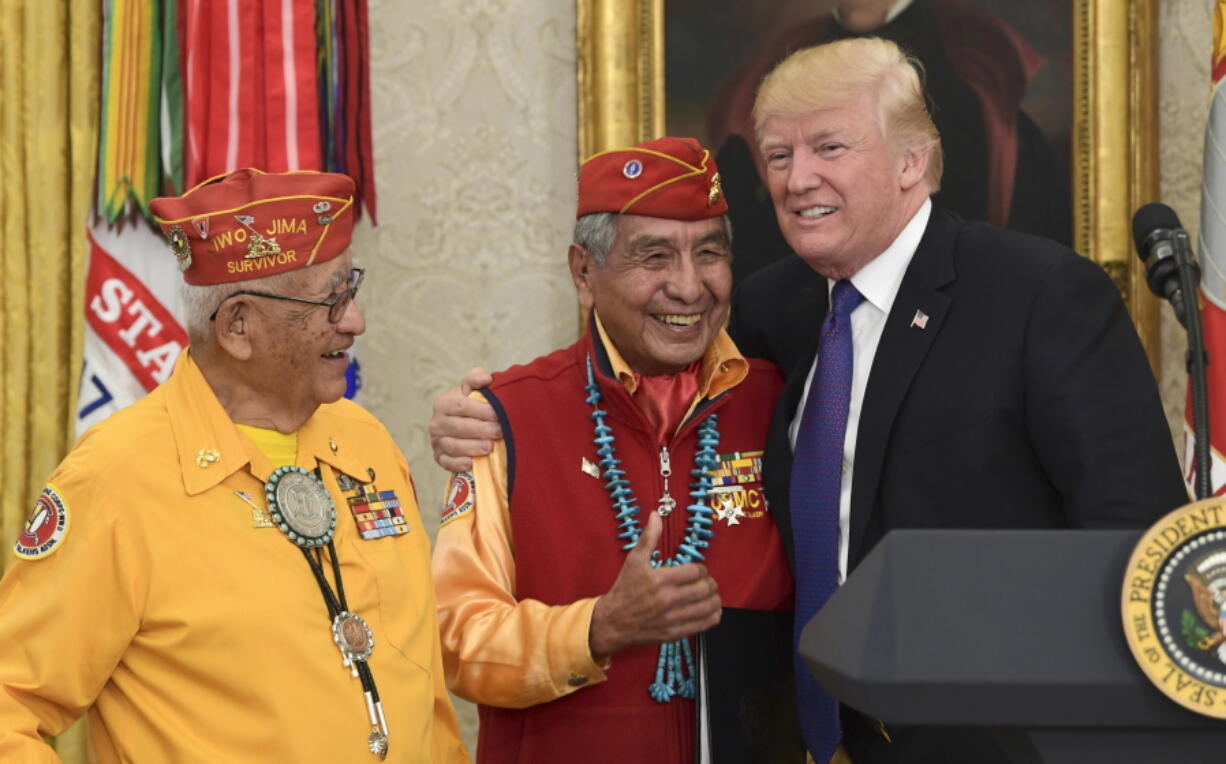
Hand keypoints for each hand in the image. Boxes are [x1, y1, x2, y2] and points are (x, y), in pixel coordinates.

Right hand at [429, 367, 501, 471]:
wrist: (463, 422)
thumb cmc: (472, 404)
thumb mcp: (472, 388)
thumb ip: (477, 378)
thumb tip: (486, 378)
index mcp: (444, 403)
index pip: (461, 406)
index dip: (480, 410)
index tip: (497, 414)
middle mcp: (436, 422)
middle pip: (458, 427)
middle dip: (480, 430)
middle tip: (499, 432)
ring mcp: (436, 441)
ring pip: (452, 446)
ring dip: (472, 447)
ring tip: (489, 447)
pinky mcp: (439, 457)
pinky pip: (445, 462)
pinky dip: (457, 463)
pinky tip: (470, 463)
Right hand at [588, 512, 721, 658]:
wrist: (613, 622)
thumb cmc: (624, 589)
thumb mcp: (634, 560)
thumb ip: (649, 537)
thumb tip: (656, 515)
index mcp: (660, 580)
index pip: (696, 571)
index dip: (701, 569)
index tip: (697, 570)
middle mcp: (668, 600)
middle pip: (705, 588)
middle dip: (709, 583)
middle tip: (705, 582)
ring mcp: (672, 619)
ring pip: (709, 607)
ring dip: (714, 599)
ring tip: (708, 594)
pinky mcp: (675, 633)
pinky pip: (704, 624)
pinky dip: (713, 616)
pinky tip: (709, 610)